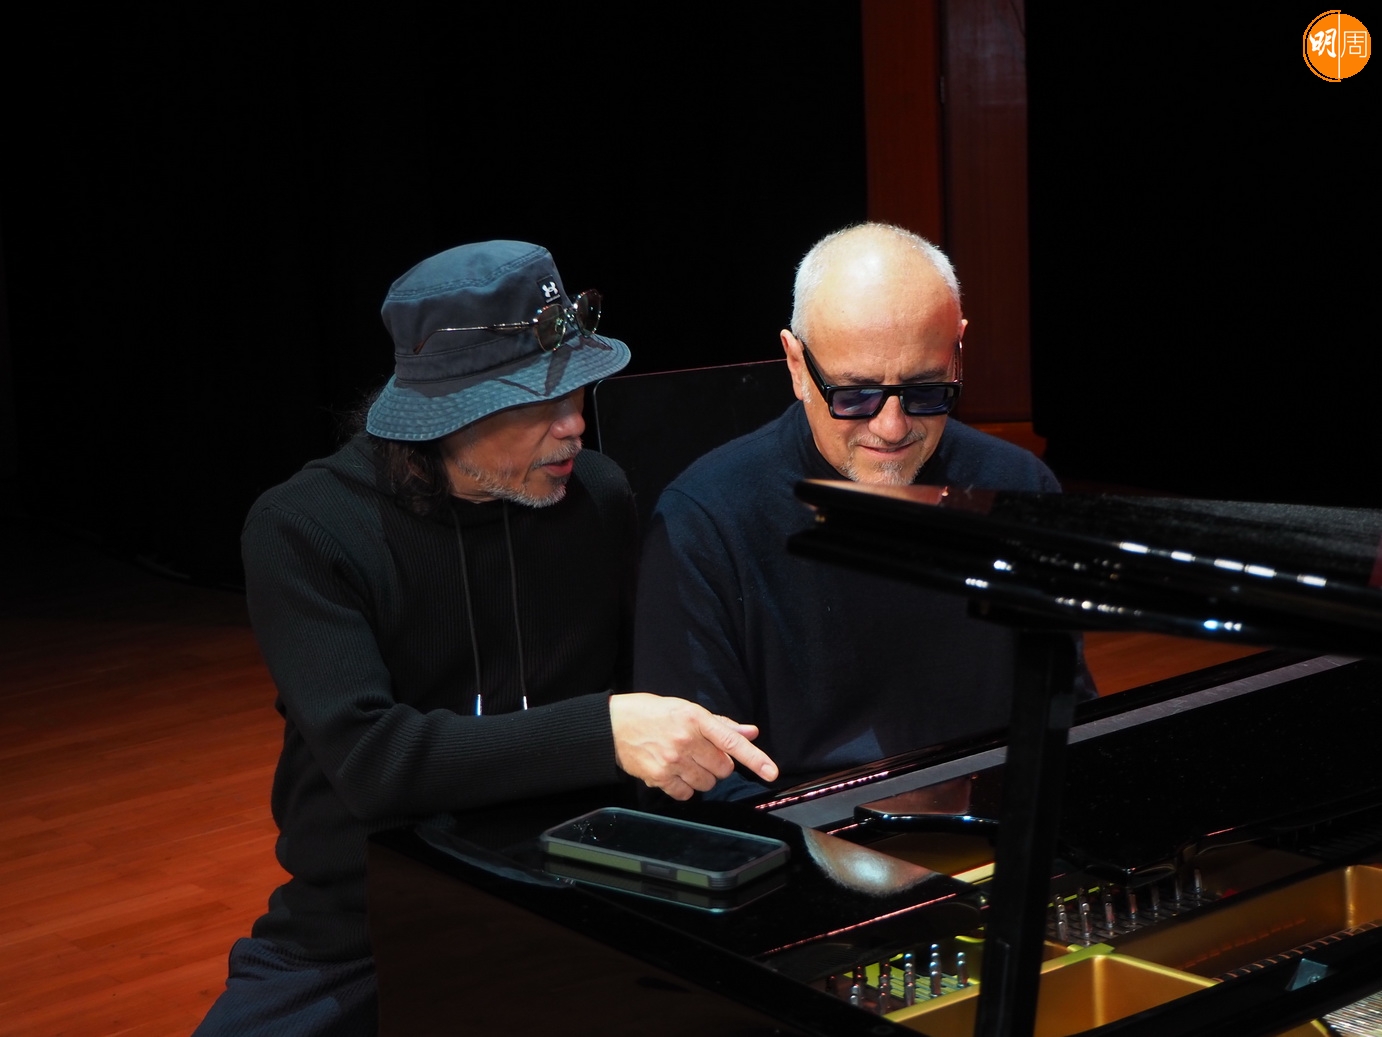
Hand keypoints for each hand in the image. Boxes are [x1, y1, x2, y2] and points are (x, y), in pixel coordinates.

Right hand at [608, 693, 778, 800]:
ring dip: (702, 777)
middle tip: (701, 754)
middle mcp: (685, 739)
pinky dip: (685, 787)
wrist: (613, 725)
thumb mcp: (686, 709)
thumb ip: (720, 724)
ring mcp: (672, 760)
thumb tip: (750, 732)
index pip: (731, 742)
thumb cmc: (652, 713)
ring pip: (707, 783)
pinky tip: (673, 772)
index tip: (770, 772)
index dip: (754, 759)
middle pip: (722, 768)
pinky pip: (686, 794)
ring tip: (685, 762)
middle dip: (718, 765)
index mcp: (695, 718)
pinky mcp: (659, 777)